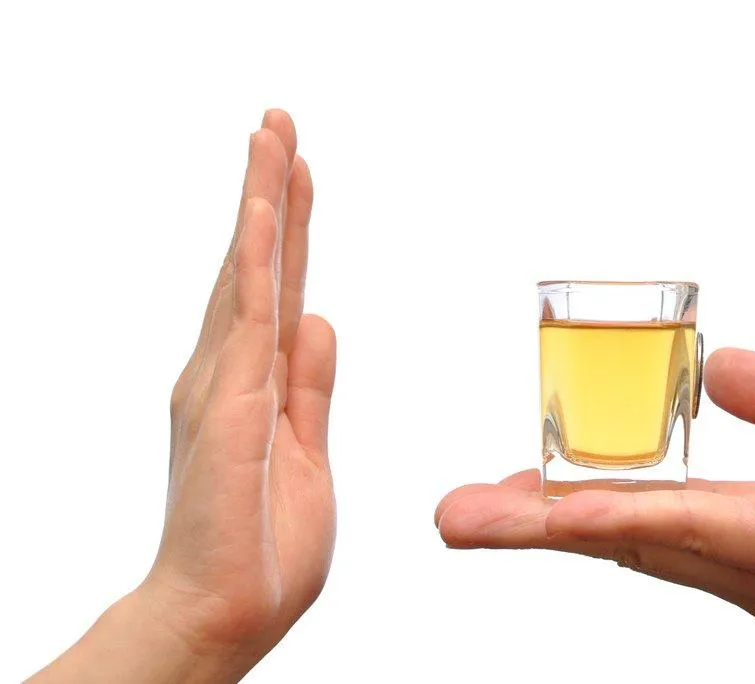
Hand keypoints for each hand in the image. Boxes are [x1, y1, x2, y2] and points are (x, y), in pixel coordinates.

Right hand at [31, 110, 336, 681]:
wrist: (223, 615)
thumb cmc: (260, 550)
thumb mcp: (305, 451)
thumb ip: (310, 388)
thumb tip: (319, 323)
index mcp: (254, 385)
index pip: (277, 289)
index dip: (288, 230)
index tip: (298, 173)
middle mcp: (230, 373)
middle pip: (257, 267)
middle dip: (270, 192)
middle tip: (278, 124)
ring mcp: (226, 386)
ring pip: (248, 276)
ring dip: (261, 204)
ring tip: (271, 137)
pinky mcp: (230, 407)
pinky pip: (248, 320)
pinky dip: (255, 262)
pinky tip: (263, 215)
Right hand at [436, 348, 754, 626]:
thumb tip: (716, 370)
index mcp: (753, 525)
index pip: (640, 510)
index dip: (571, 500)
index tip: (511, 488)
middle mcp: (743, 558)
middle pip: (615, 535)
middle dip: (529, 525)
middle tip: (453, 516)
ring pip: (626, 537)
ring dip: (539, 527)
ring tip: (462, 520)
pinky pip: (674, 527)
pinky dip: (603, 518)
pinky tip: (543, 513)